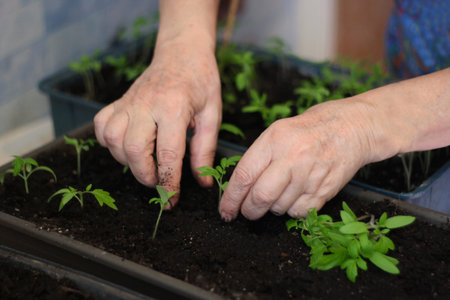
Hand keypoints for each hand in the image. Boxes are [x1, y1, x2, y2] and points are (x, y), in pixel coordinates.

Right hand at [94, 36, 220, 205]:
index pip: (168, 153)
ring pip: (113, 140)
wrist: (181, 52)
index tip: (171, 200)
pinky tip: (126, 146)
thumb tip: (203, 182)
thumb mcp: (212, 114)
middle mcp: (147, 104)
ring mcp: (129, 102)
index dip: (169, 182)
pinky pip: (101, 126)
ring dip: (127, 161)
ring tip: (146, 163)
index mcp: (174, 107)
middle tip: (159, 183)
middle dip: (146, 176)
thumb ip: (205, 150)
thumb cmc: (201, 82)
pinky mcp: (118, 101)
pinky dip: (109, 142)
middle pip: (134, 149)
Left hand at [219, 98, 376, 219]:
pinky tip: (294, 197)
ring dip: (271, 209)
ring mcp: (310, 176)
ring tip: (277, 194)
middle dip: (248, 211)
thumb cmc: (309, 129)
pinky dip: (291, 211)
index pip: (245, 175)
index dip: (231, 198)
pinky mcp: (325, 190)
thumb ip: (259, 156)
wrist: (351, 128)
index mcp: (275, 140)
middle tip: (246, 212)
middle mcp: (292, 158)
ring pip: (279, 208)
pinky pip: (299, 212)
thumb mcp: (278, 131)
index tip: (225, 209)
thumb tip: (239, 186)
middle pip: (260, 197)